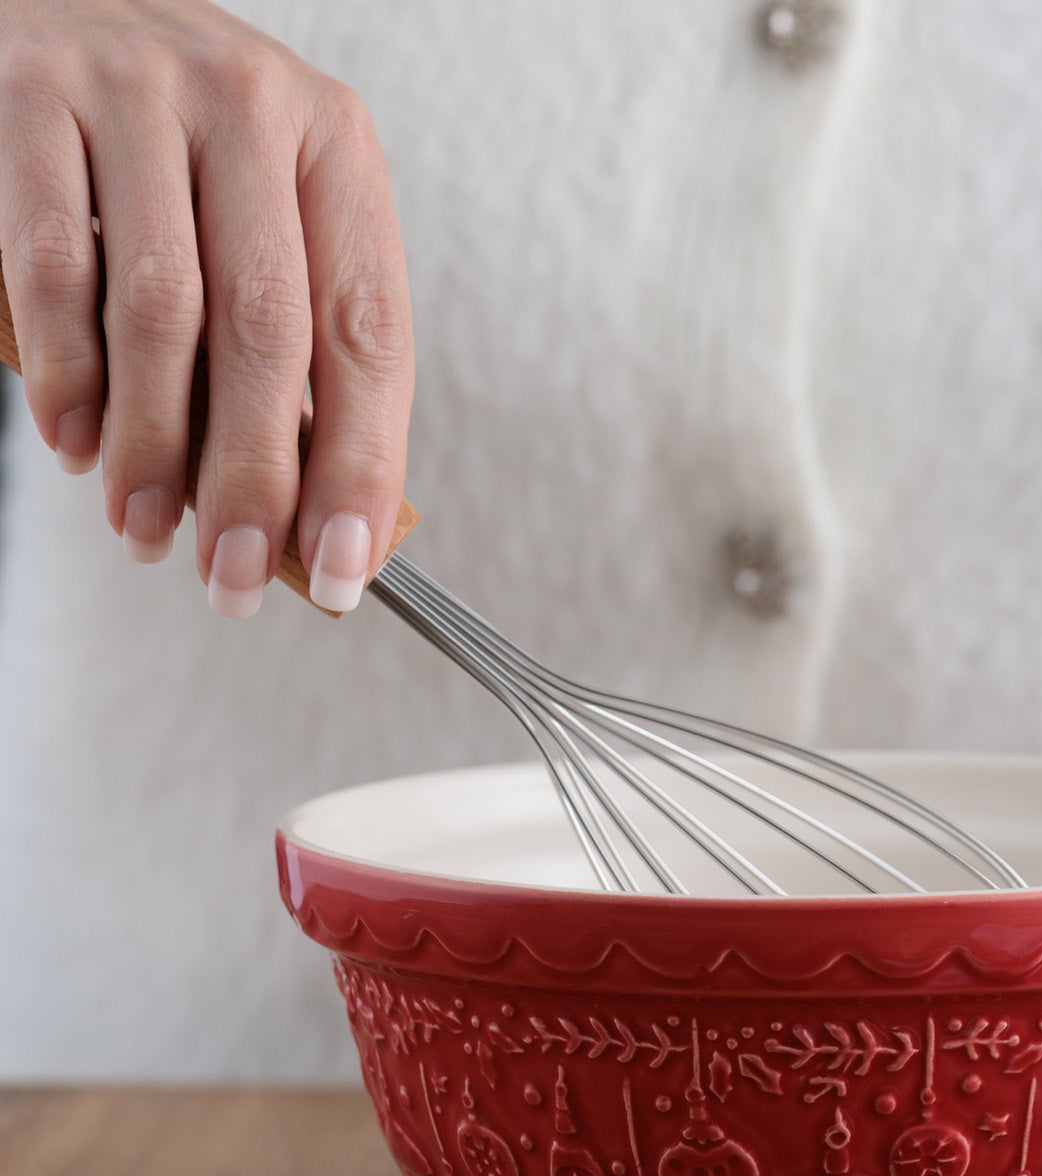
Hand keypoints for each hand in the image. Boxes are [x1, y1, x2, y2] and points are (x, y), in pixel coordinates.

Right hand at [0, 0, 411, 614]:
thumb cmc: (183, 148)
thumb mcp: (270, 220)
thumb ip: (298, 345)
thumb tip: (318, 515)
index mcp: (338, 150)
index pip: (367, 337)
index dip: (358, 467)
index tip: (340, 567)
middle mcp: (253, 109)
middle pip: (269, 335)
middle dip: (251, 481)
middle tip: (230, 578)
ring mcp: (138, 90)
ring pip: (161, 311)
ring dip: (152, 447)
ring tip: (146, 529)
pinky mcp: (29, 91)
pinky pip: (52, 262)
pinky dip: (69, 373)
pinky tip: (78, 446)